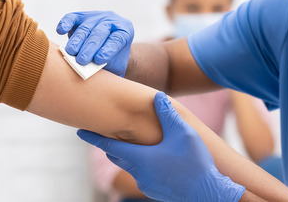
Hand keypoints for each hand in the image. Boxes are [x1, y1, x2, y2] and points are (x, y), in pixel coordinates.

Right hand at [56, 11, 132, 76]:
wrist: (106, 49)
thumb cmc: (112, 60)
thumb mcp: (115, 65)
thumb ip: (106, 66)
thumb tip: (91, 71)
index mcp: (124, 31)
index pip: (117, 39)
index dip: (108, 49)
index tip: (99, 60)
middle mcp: (111, 20)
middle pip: (99, 33)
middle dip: (90, 47)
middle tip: (82, 60)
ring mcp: (96, 16)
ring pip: (85, 27)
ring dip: (77, 40)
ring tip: (71, 52)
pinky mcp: (81, 16)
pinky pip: (72, 17)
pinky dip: (66, 23)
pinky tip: (61, 31)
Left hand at [77, 92, 245, 201]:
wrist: (209, 193)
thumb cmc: (195, 162)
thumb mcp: (183, 133)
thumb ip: (168, 114)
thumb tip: (156, 96)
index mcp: (140, 157)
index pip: (108, 145)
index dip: (93, 137)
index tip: (79, 131)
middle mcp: (139, 172)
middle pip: (117, 155)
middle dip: (110, 143)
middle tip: (105, 131)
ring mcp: (146, 183)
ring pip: (130, 165)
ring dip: (128, 154)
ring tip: (131, 142)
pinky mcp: (155, 190)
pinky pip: (142, 174)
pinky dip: (141, 163)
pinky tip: (154, 157)